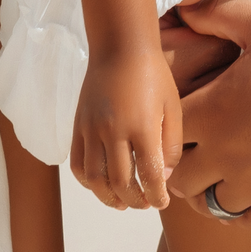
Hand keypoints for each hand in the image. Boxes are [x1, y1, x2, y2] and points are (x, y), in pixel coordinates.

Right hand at [71, 43, 180, 209]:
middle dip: (134, 200)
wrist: (120, 47)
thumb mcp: (173, 107)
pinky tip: (101, 185)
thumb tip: (163, 177)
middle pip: (120, 182)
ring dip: (108, 197)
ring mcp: (92, 129)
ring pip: (94, 178)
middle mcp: (114, 130)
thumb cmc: (153, 75)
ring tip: (122, 203)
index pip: (148, 174)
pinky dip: (87, 181)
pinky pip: (77, 163)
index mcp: (142, 125)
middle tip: (144, 204)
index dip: (155, 195)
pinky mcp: (78, 126)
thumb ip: (170, 144)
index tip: (161, 202)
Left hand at [167, 0, 250, 224]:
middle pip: (179, 176)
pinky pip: (245, 219)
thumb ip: (221, 13)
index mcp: (216, 112)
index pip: (166, 128)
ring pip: (209, 204)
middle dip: (181, 162)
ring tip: (221, 172)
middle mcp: (226, 155)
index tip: (183, 113)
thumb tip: (185, 8)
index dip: (167, 122)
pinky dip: (241, 207)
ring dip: (209, 188)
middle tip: (196, 148)